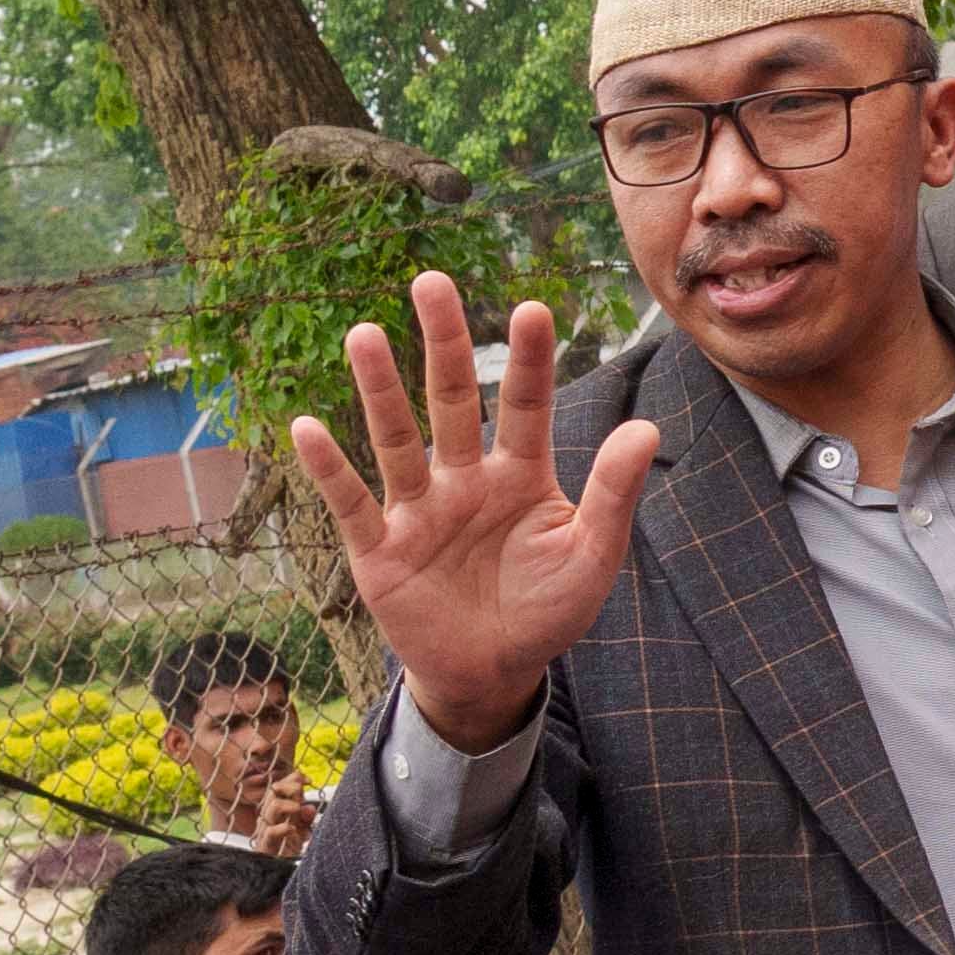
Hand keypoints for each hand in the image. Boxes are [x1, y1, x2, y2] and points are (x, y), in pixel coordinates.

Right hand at [284, 278, 661, 759]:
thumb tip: (647, 429)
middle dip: (443, 343)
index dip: (530, 361)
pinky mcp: (379, 549)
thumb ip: (614, 494)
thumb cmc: (547, 611)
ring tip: (362, 334)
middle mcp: (465, 478)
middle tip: (431, 281)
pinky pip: (351, 502)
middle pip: (453, 399)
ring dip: (379, 390)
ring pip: (397, 438)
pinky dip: (329, 468)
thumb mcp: (591, 556)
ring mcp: (419, 509)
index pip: (528, 406)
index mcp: (522, 474)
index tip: (533, 308)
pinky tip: (307, 426)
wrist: (494, 673)